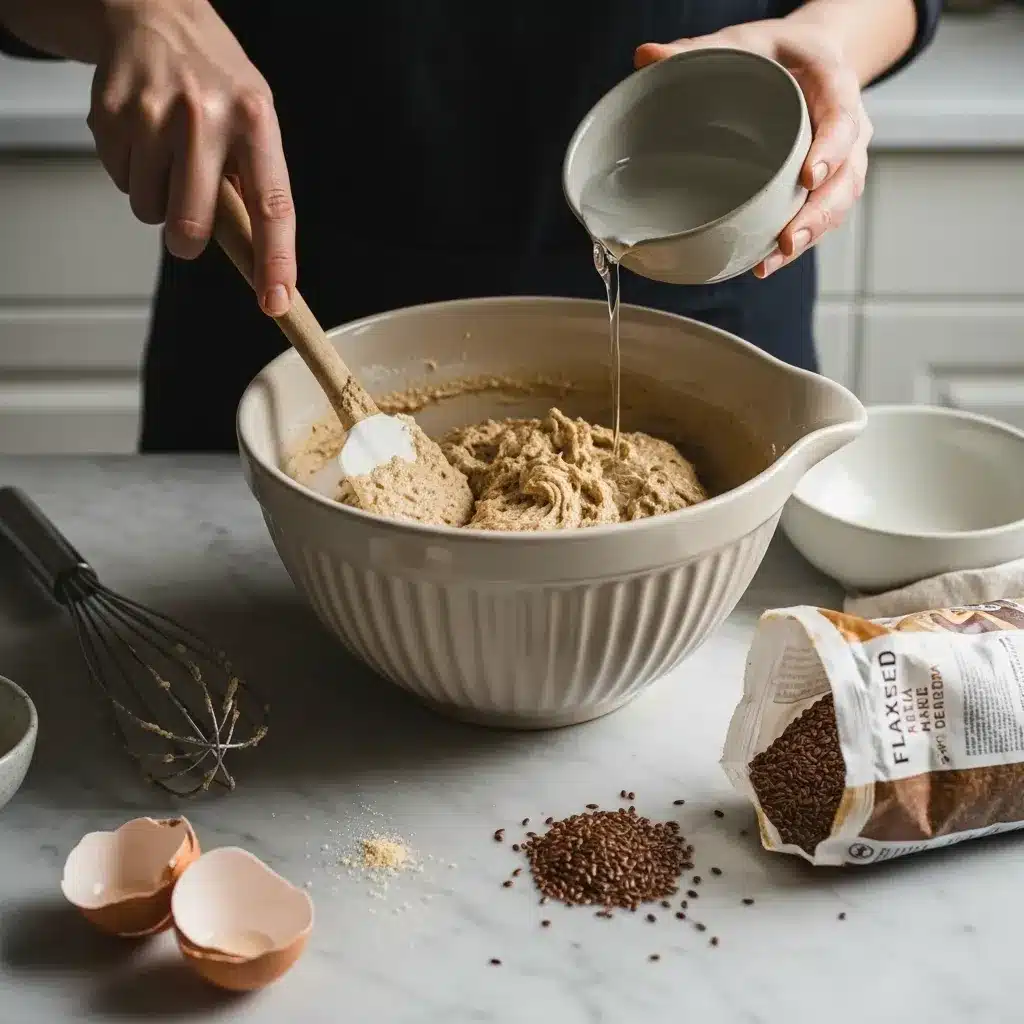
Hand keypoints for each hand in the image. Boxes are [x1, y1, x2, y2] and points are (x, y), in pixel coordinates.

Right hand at [88, 0, 294, 313]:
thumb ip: (255, 182)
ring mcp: (153, 114)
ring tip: (169, 158)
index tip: (276, 301)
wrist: (155, 15)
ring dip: (158, 200)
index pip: (272, 206)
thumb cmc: (215, 80)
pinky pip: (119, 182)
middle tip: (189, 226)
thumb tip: (255, 256)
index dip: (275, 260)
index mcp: (255, 121)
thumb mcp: (255, 119)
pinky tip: (144, 140)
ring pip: (150, 209)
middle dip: (188, 241)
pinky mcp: (112, 115)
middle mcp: (205, 116)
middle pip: (192, 223)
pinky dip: (132, 173)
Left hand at [635, 20, 871, 278]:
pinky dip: (797, 239)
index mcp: (830, 81)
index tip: (808, 177)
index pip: (842, 115)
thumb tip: (646, 57)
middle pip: (846, 173)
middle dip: (819, 211)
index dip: (832, 148)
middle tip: (788, 239)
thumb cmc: (773, 52)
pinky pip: (821, 213)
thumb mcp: (739, 42)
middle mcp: (845, 122)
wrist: (804, 59)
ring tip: (772, 260)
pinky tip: (766, 260)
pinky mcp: (826, 182)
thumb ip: (697, 50)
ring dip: (808, 234)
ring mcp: (840, 157)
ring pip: (837, 201)